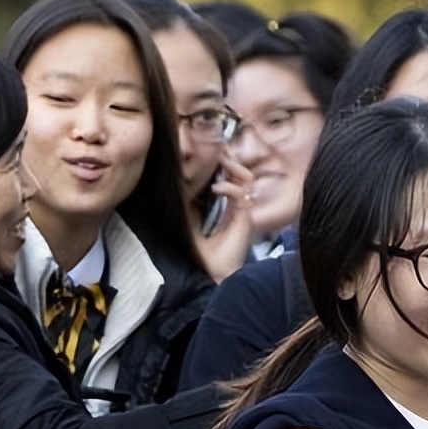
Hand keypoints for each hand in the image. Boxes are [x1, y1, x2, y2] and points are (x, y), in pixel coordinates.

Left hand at [194, 156, 255, 282]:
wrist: (210, 274)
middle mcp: (238, 208)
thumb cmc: (202, 254)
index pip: (232, 179)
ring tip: (221, 164)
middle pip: (243, 175)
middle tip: (218, 154)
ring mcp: (243, 212)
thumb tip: (180, 184)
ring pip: (247, 180)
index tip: (211, 157)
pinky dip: (229, 187)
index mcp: (229, 208)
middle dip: (230, 162)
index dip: (224, 166)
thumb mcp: (190, 222)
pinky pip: (241, 194)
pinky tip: (216, 190)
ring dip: (234, 169)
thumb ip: (189, 204)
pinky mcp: (244, 218)